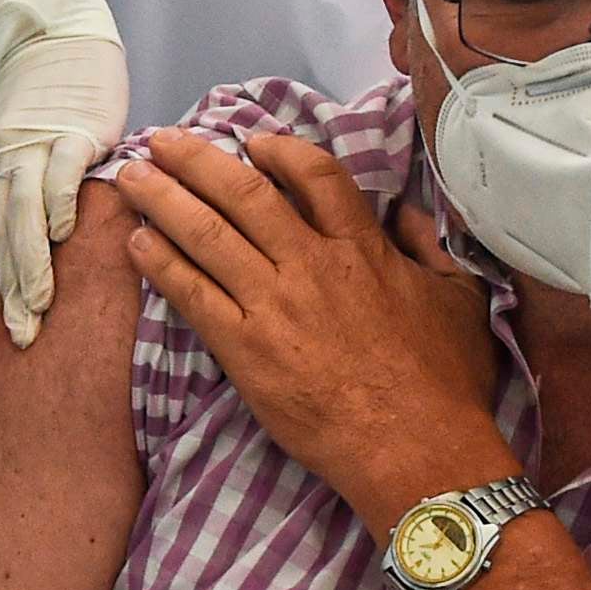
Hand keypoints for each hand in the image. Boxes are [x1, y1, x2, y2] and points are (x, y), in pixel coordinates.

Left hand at [0, 0, 129, 345]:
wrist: (57, 32)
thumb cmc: (50, 93)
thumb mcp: (23, 145)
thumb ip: (28, 187)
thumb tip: (41, 238)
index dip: (7, 285)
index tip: (12, 328)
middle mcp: (5, 163)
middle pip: (6, 237)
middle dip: (15, 294)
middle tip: (21, 339)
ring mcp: (36, 147)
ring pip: (26, 215)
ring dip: (32, 265)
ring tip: (38, 309)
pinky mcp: (71, 131)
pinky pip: (60, 174)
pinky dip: (58, 205)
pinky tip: (63, 237)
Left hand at [104, 129, 508, 524]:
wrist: (414, 449)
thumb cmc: (444, 383)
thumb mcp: (459, 300)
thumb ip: (432, 249)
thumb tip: (410, 216)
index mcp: (362, 249)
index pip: (314, 175)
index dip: (279, 151)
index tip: (253, 142)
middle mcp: (310, 265)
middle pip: (242, 194)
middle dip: (196, 160)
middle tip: (161, 140)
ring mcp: (273, 306)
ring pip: (207, 235)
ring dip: (163, 200)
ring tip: (131, 176)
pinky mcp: (245, 350)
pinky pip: (192, 295)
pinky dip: (161, 264)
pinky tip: (136, 243)